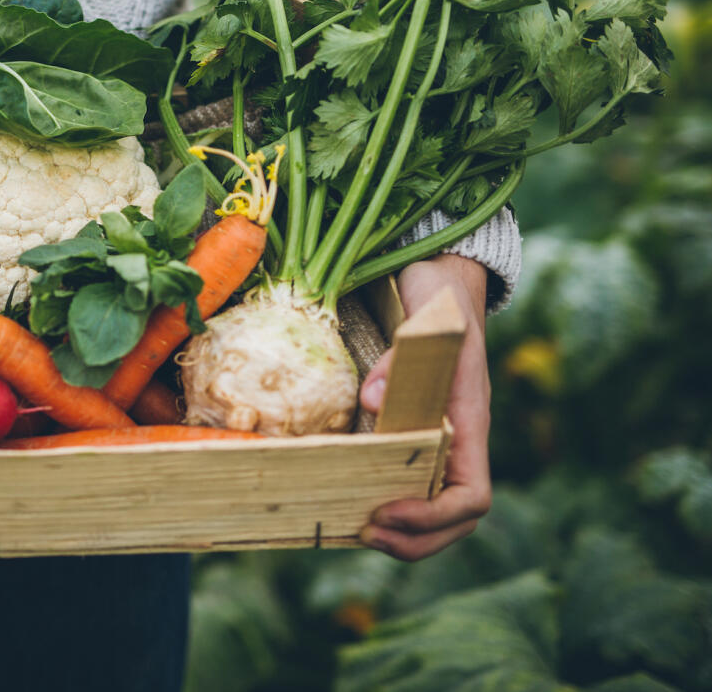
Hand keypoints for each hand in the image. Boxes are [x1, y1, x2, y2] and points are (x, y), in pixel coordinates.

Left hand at [356, 254, 491, 560]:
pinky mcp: (413, 431)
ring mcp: (439, 439)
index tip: (388, 512)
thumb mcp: (430, 321)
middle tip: (365, 534)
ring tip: (357, 530)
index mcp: (470, 424)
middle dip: (415, 539)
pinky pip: (409, 483)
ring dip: (402, 533)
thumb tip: (372, 402)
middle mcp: (458, 441)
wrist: (444, 282)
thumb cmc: (442, 302)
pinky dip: (386, 504)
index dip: (433, 517)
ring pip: (434, 509)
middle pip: (455, 519)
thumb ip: (405, 359)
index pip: (472, 496)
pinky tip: (350, 503)